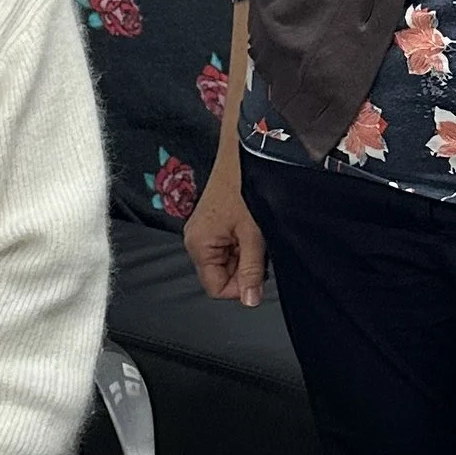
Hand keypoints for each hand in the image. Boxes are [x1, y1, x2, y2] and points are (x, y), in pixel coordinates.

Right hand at [184, 151, 267, 306]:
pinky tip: (253, 229)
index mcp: (198, 245)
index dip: (240, 287)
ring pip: (228, 262)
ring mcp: (203, 232)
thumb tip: (250, 301)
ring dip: (246, 255)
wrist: (245, 152)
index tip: (259, 274)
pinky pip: (229, 247)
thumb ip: (252, 270)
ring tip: (256, 233)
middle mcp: (195, 240)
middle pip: (222, 276)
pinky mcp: (213, 224)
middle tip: (260, 247)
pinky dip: (244, 244)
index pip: (216, 288)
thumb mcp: (253, 234)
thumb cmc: (246, 186)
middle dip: (245, 268)